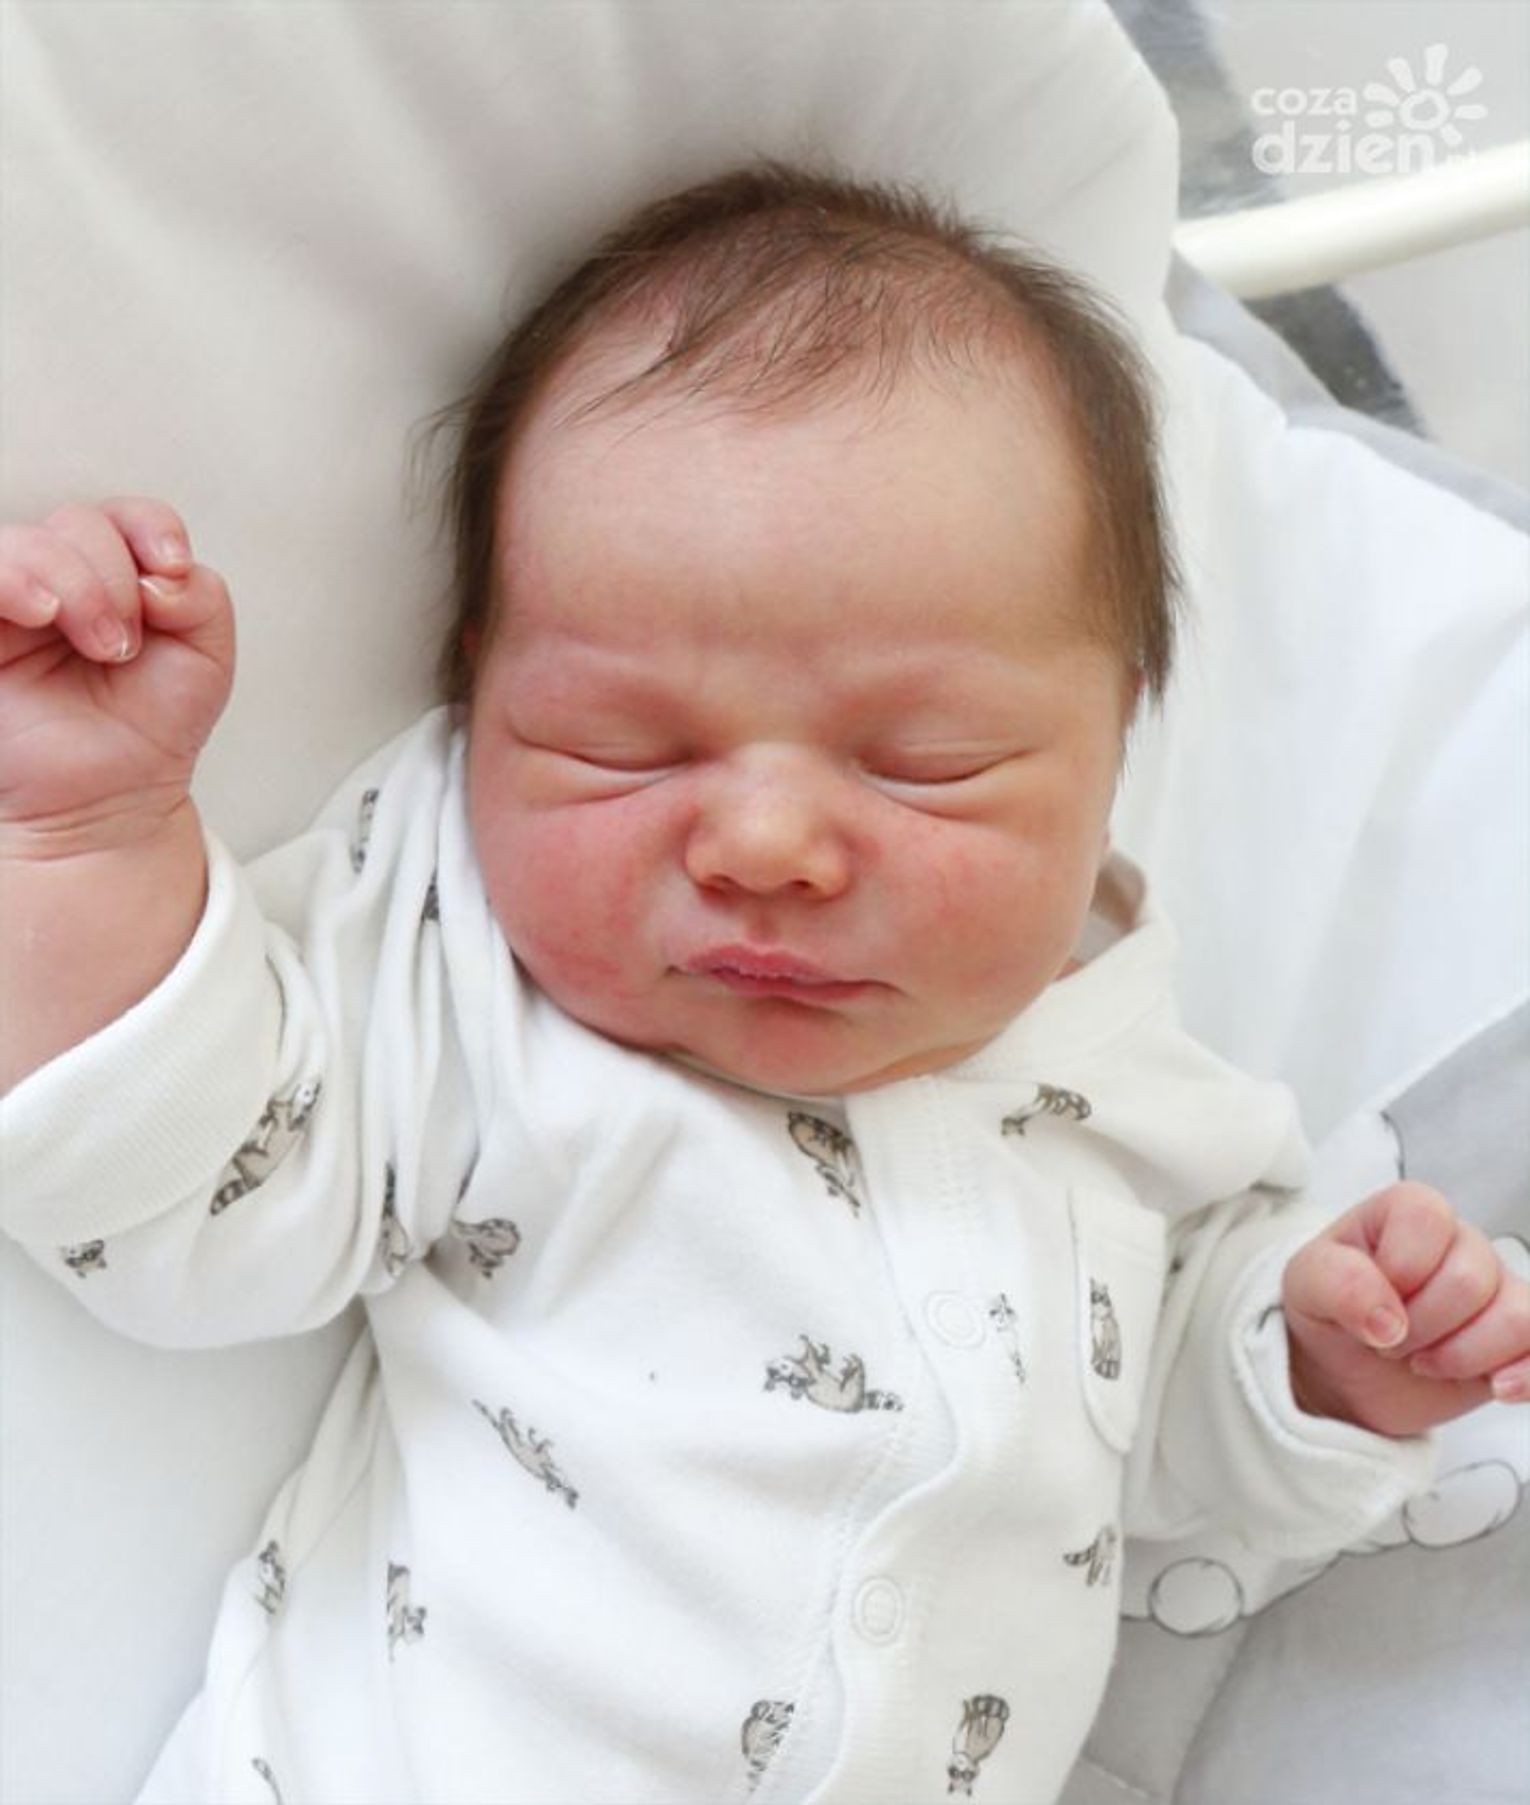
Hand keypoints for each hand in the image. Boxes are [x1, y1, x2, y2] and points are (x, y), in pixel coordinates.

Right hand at [0, 498, 233, 855]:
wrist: (113, 796)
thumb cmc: (153, 725)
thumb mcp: (207, 657)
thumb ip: (202, 596)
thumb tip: (161, 573)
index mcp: (117, 575)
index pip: (126, 515)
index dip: (151, 527)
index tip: (173, 568)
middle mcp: (60, 579)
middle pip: (77, 524)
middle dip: (114, 578)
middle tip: (126, 646)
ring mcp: (13, 604)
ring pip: (25, 542)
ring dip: (72, 583)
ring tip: (99, 645)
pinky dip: (11, 579)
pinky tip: (40, 611)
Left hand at [1281, 1182, 1529, 1436]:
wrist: (1339, 1369)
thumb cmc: (1327, 1309)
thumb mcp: (1306, 1284)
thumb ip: (1339, 1284)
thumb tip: (1387, 1321)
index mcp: (1410, 1213)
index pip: (1428, 1219)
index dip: (1398, 1269)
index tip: (1370, 1300)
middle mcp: (1462, 1244)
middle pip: (1470, 1279)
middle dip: (1420, 1325)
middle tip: (1388, 1341)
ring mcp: (1496, 1294)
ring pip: (1517, 1318)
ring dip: (1460, 1355)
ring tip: (1422, 1361)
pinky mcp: (1515, 1343)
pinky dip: (1525, 1375)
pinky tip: (1493, 1388)